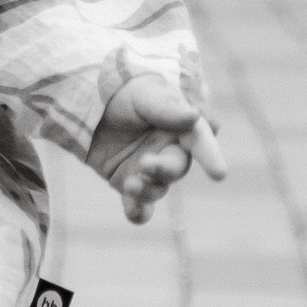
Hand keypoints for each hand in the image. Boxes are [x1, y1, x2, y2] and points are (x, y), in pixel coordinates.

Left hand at [92, 72, 224, 225]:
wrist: (87, 104)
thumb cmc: (122, 92)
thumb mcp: (143, 94)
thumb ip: (166, 108)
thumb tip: (195, 116)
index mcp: (180, 126)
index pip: (199, 140)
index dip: (210, 156)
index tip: (219, 174)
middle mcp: (169, 150)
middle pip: (177, 167)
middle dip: (164, 169)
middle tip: (145, 164)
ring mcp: (150, 169)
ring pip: (158, 188)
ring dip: (147, 190)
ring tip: (130, 184)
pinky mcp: (129, 183)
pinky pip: (140, 205)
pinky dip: (138, 213)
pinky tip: (133, 213)